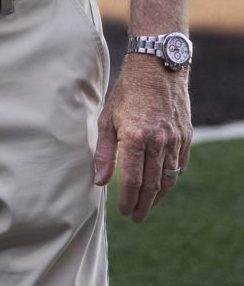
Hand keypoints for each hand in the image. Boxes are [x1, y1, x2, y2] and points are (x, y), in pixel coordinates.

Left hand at [94, 56, 191, 222]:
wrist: (156, 68)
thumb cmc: (126, 91)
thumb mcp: (107, 116)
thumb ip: (104, 151)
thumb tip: (100, 180)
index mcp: (136, 136)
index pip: (133, 178)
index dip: (128, 198)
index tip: (124, 211)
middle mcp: (158, 141)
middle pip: (152, 183)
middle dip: (144, 204)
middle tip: (136, 217)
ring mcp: (175, 139)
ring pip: (168, 177)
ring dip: (158, 196)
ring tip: (148, 207)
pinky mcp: (185, 136)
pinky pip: (179, 165)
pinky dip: (171, 179)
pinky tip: (162, 186)